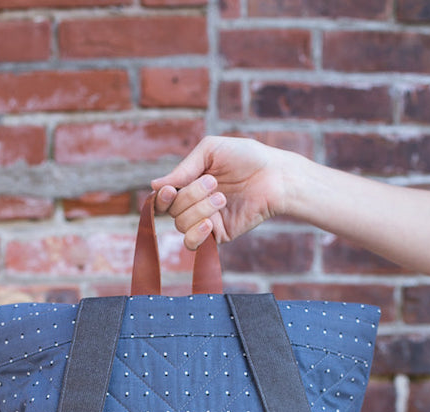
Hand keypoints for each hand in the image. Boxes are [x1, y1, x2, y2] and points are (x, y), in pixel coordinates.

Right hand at [151, 135, 289, 249]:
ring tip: (222, 197)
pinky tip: (210, 223)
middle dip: (190, 195)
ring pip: (182, 225)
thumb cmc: (246, 158)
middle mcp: (193, 204)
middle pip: (172, 210)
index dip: (161, 198)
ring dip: (200, 209)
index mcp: (188, 183)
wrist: (275, 176)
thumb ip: (183, 168)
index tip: (169, 190)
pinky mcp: (218, 235)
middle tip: (213, 182)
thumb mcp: (211, 150)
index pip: (162, 198)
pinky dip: (196, 234)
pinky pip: (193, 244)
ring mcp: (205, 221)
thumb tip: (154, 186)